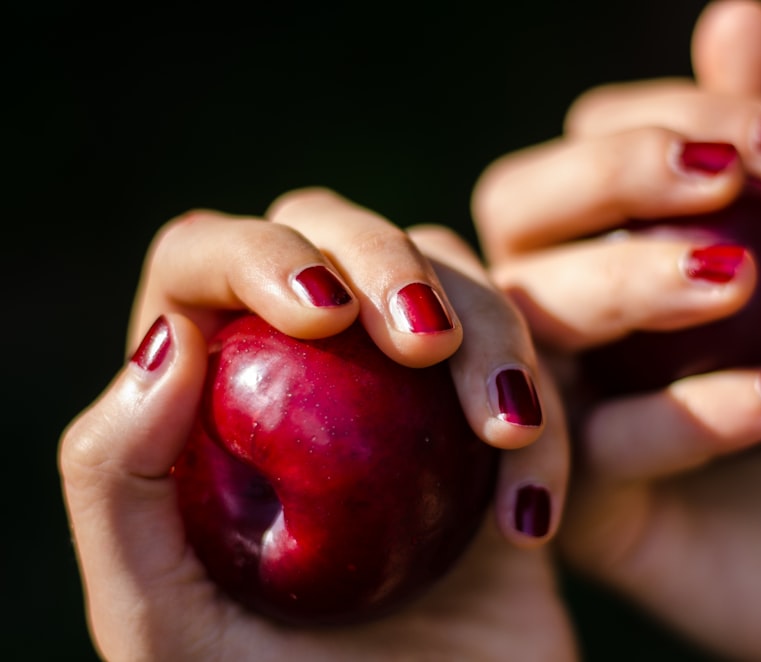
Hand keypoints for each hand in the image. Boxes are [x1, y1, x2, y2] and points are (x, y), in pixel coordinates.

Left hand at [59, 188, 574, 660]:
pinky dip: (545, 424)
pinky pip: (530, 367)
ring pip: (449, 275)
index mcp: (205, 399)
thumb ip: (116, 488)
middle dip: (387, 259)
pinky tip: (526, 522)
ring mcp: (407, 392)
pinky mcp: (492, 427)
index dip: (254, 252)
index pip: (202, 263)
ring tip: (504, 436)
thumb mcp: (163, 627)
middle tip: (424, 343)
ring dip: (488, 332)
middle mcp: (305, 372)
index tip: (321, 313)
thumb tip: (165, 339)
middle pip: (334, 230)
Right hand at [472, 2, 760, 659]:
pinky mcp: (563, 498)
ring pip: (531, 317)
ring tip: (735, 277)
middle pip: (522, 214)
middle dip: (611, 177)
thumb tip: (736, 10)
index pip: (587, 148)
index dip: (667, 124)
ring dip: (626, 281)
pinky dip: (684, 413)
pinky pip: (593, 442)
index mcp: (605, 241)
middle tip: (723, 182)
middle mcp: (556, 311)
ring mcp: (548, 402)